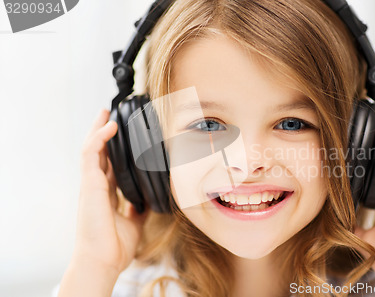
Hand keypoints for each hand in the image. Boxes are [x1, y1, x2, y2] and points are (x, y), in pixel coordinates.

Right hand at [73, 109, 147, 274]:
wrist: (104, 260)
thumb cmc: (114, 245)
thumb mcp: (134, 222)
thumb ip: (139, 208)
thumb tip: (150, 200)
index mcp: (106, 194)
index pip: (108, 164)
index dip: (113, 149)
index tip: (121, 135)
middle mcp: (96, 186)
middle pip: (97, 152)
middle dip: (102, 133)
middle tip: (110, 115)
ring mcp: (91, 184)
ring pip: (91, 148)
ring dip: (98, 129)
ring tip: (107, 112)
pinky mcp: (89, 184)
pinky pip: (90, 154)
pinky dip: (100, 137)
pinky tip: (110, 126)